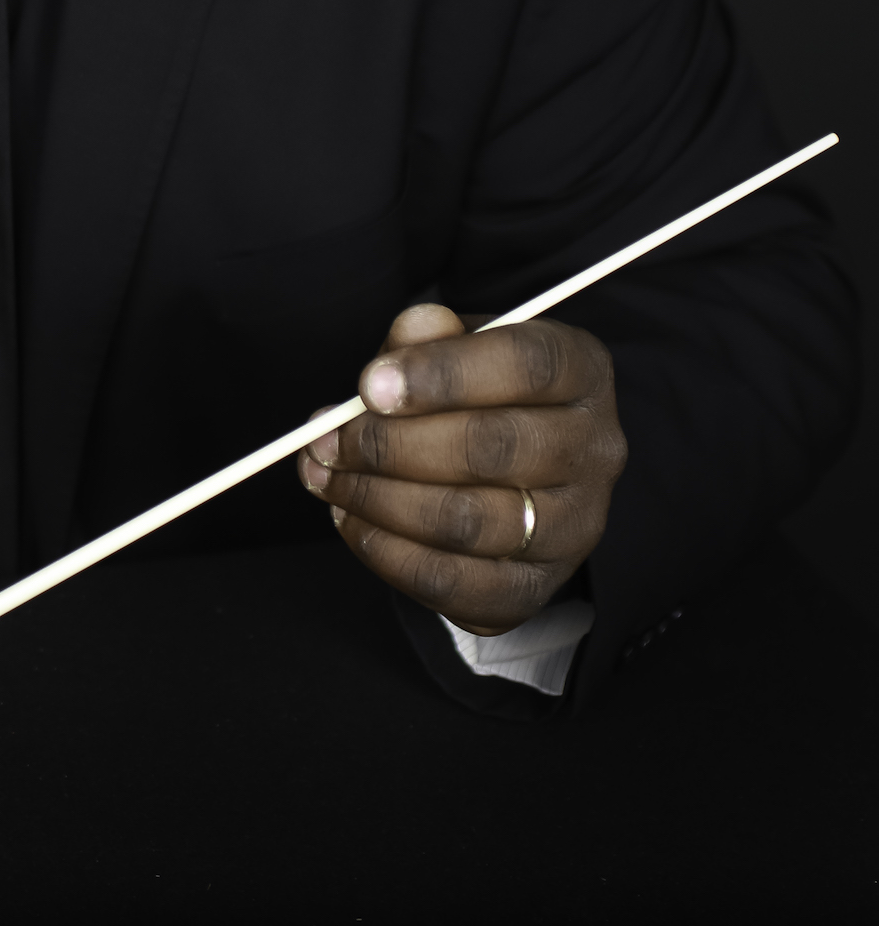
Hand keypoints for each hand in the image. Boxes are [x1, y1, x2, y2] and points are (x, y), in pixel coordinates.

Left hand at [296, 303, 626, 633]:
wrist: (511, 472)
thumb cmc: (476, 393)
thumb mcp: (456, 347)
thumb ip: (425, 338)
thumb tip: (396, 351)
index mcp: (582, 371)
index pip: (527, 364)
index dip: (442, 373)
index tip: (369, 386)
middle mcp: (596, 451)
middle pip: (494, 448)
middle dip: (391, 445)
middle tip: (329, 440)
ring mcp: (574, 527)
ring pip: (469, 522)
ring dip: (379, 501)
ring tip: (330, 478)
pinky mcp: (535, 587)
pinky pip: (452, 582)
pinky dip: (386, 553)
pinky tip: (352, 519)